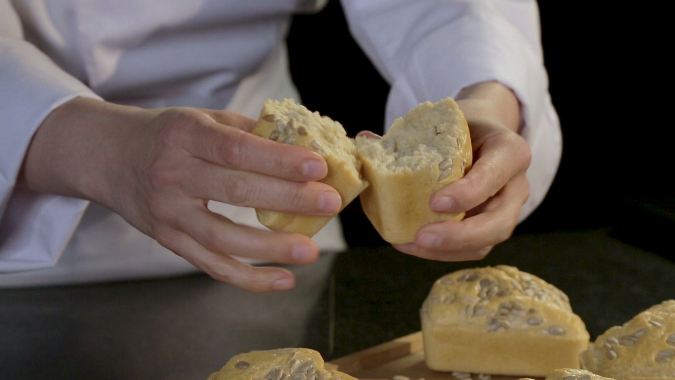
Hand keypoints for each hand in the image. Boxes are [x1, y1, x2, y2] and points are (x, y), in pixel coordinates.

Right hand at [22, 98, 341, 291]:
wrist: (109, 156)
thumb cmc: (168, 135)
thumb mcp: (202, 118)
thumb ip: (250, 131)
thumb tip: (306, 146)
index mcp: (186, 135)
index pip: (236, 148)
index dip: (278, 159)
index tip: (318, 166)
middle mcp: (173, 174)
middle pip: (234, 191)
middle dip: (287, 199)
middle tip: (329, 204)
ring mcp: (168, 212)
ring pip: (222, 237)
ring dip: (270, 246)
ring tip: (310, 250)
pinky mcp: (169, 240)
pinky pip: (211, 264)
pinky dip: (249, 277)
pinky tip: (283, 279)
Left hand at [395, 82, 530, 259]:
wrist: (479, 133)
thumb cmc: (459, 125)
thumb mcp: (444, 120)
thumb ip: (411, 133)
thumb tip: (366, 138)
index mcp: (510, 150)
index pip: (496, 173)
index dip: (469, 192)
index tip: (434, 202)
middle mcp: (516, 185)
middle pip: (499, 222)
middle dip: (460, 236)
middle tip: (421, 236)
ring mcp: (507, 211)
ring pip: (486, 242)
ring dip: (446, 249)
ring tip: (409, 243)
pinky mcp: (491, 227)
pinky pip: (471, 249)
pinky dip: (441, 251)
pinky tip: (410, 244)